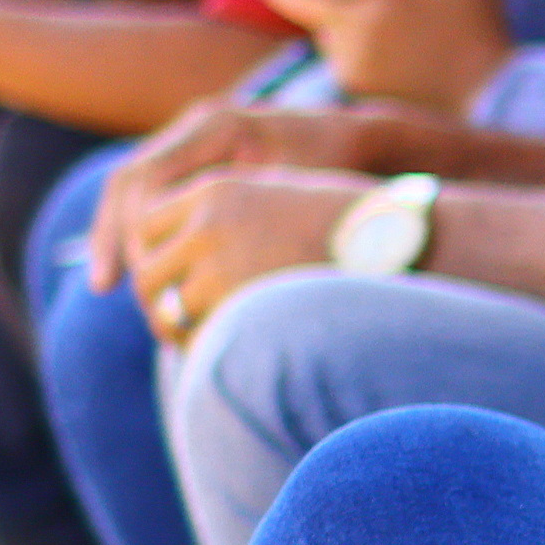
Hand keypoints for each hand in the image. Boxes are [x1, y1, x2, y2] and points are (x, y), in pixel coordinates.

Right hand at [87, 98, 422, 289]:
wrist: (356, 138)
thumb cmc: (337, 166)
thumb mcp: (302, 188)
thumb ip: (257, 213)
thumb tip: (212, 261)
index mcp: (220, 127)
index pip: (150, 176)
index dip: (132, 226)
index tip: (136, 271)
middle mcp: (198, 126)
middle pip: (130, 179)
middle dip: (113, 233)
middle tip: (108, 283)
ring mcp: (193, 139)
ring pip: (132, 187)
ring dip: (116, 234)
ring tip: (106, 283)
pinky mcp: (195, 159)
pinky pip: (151, 193)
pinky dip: (138, 230)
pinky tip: (130, 269)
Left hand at [119, 166, 366, 345]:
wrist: (397, 240)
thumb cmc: (352, 227)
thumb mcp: (281, 203)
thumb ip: (232, 224)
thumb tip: (189, 269)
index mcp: (217, 189)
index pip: (147, 225)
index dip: (154, 259)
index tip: (169, 283)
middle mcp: (208, 221)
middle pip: (149, 272)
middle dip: (157, 305)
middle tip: (177, 326)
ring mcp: (219, 262)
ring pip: (166, 309)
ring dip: (178, 332)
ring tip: (203, 345)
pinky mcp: (236, 301)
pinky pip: (198, 335)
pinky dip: (203, 350)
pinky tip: (225, 355)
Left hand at [258, 0, 512, 112]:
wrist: (493, 102)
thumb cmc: (482, 31)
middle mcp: (361, 20)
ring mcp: (352, 55)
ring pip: (319, 26)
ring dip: (332, 20)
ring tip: (389, 31)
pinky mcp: (351, 84)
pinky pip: (335, 56)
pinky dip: (350, 50)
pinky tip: (390, 58)